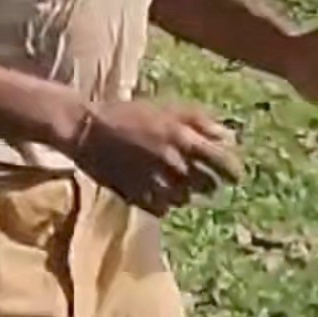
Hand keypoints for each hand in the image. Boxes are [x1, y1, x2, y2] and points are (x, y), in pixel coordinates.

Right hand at [67, 99, 241, 215]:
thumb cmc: (126, 114)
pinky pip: (163, 209)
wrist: (83, 128)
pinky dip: (161, 202)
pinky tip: (151, 188)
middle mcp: (175, 164)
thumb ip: (199, 120)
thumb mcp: (165, 108)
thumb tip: (228, 136)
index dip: (233, 172)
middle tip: (195, 176)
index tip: (233, 176)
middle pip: (208, 187)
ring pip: (185, 200)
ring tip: (167, 179)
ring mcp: (157, 183)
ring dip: (182, 192)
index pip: (226, 165)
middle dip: (206, 182)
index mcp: (184, 139)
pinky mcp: (138, 197)